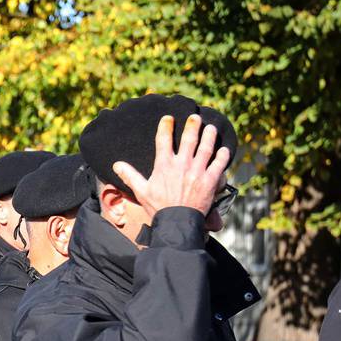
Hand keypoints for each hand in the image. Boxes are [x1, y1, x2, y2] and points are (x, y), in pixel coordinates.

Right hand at [111, 113, 231, 218]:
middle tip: (195, 117)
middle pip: (189, 138)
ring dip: (209, 135)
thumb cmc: (158, 208)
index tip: (168, 118)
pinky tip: (224, 149)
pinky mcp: (210, 180)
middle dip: (192, 125)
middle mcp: (182, 164)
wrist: (176, 223)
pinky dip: (222, 155)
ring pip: (206, 147)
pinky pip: (219, 164)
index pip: (163, 140)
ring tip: (211, 128)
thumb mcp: (141, 191)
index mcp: (164, 165)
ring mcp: (197, 171)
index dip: (166, 126)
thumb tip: (116, 165)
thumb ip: (130, 176)